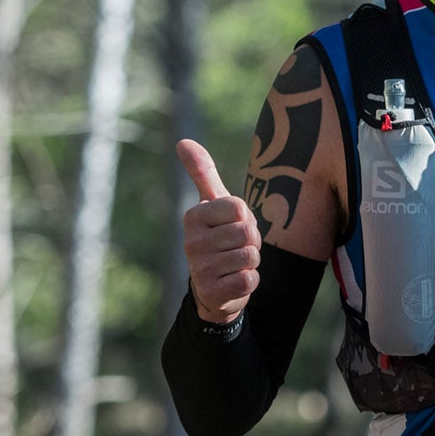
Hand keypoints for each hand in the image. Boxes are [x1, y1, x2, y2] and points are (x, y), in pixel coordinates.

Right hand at [177, 139, 260, 322]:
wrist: (215, 287)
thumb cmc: (219, 237)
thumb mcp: (213, 203)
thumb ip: (202, 172)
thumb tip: (182, 141)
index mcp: (193, 217)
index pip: (239, 208)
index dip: (246, 219)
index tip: (233, 226)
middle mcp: (191, 242)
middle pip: (247, 233)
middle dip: (252, 242)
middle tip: (236, 248)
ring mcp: (199, 269)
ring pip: (250, 256)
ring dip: (251, 262)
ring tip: (234, 264)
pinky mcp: (211, 294)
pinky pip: (249, 280)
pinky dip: (249, 281)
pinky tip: (234, 282)